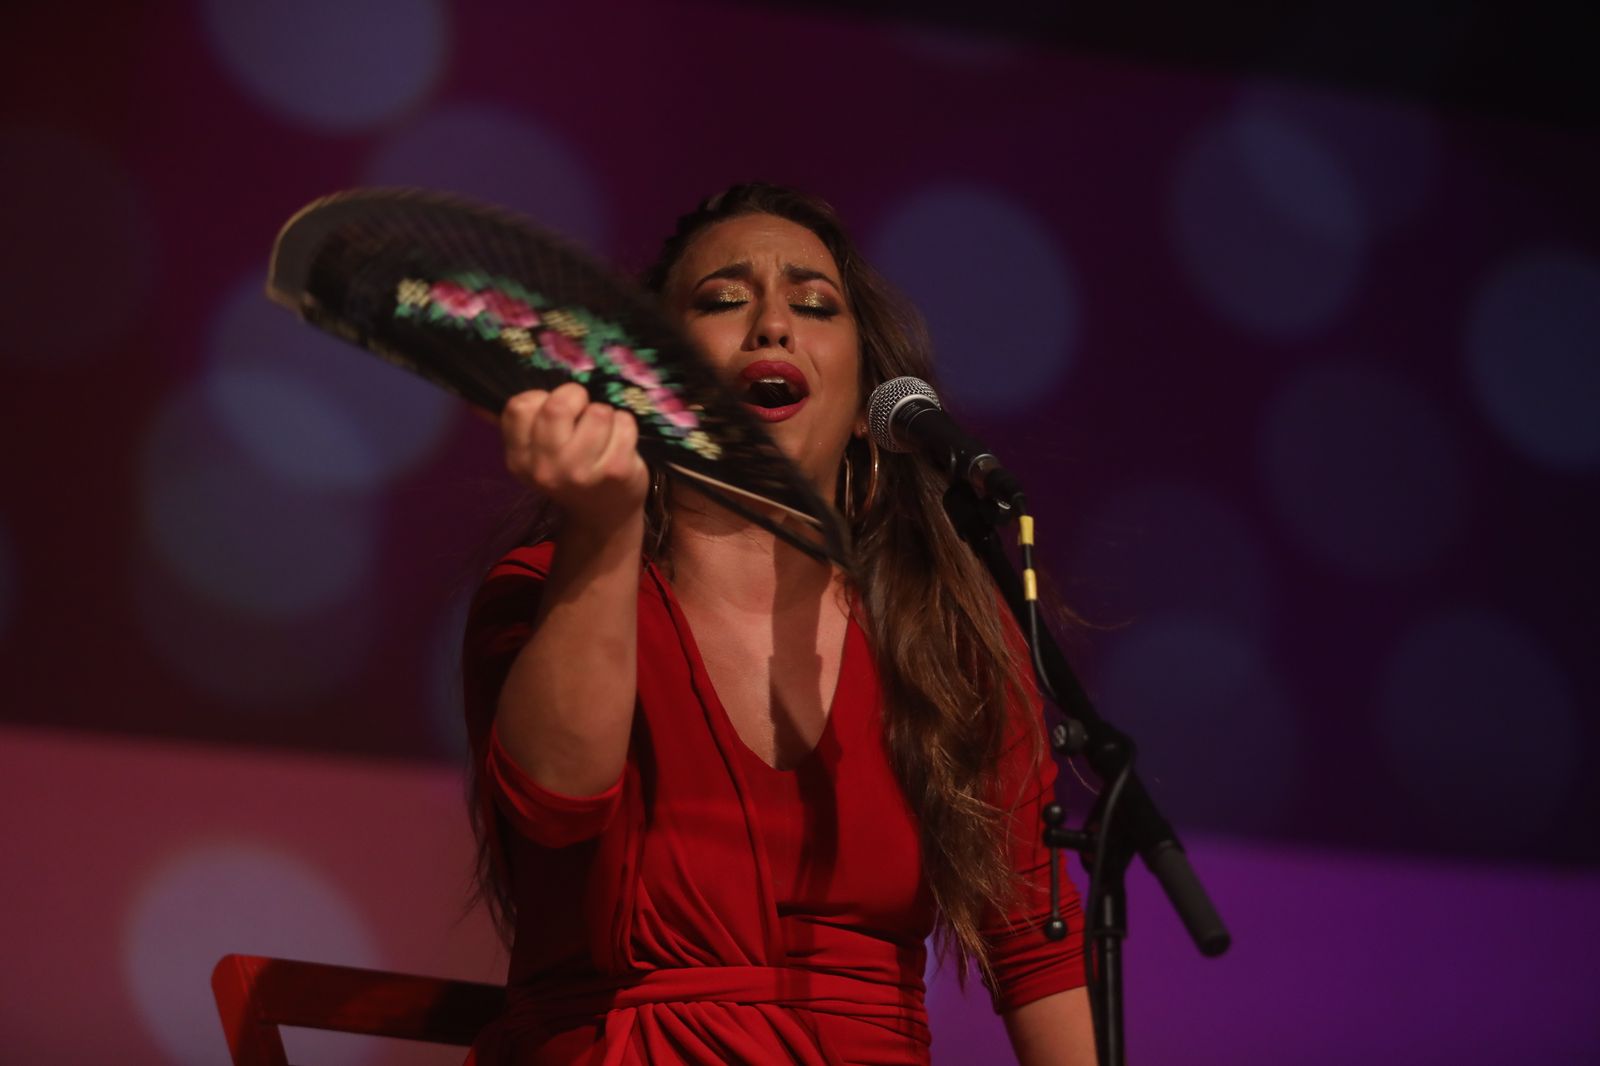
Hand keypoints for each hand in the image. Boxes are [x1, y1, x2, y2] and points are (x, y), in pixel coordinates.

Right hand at [501, 383, 648, 529]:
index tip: (556, 415)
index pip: (520, 406)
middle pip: (557, 405)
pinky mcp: (616, 470)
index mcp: (519, 459)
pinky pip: (624, 423)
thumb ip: (518, 425)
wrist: (603, 516)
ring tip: (603, 434)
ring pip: (597, 411)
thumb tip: (476, 401)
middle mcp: (546, 468)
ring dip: (605, 415)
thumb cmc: (570, 471)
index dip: (543, 398)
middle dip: (576, 398)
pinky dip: (625, 426)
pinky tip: (619, 445)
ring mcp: (581, 472)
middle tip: (583, 415)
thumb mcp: (535, 454)